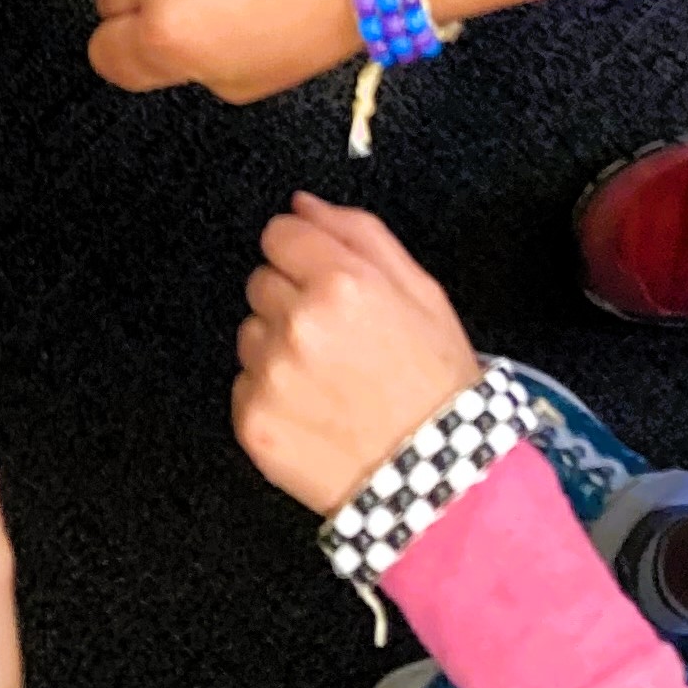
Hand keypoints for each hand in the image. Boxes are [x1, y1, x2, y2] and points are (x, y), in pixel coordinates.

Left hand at [233, 193, 482, 519]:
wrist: (443, 483)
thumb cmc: (438, 384)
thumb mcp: (422, 293)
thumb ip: (359, 235)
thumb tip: (302, 204)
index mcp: (341, 282)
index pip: (278, 235)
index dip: (302, 257)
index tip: (324, 283)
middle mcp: (297, 323)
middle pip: (260, 283)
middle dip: (292, 303)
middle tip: (339, 343)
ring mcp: (270, 374)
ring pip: (249, 334)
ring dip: (278, 350)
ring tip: (330, 383)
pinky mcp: (252, 420)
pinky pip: (244, 386)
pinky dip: (271, 397)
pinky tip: (316, 413)